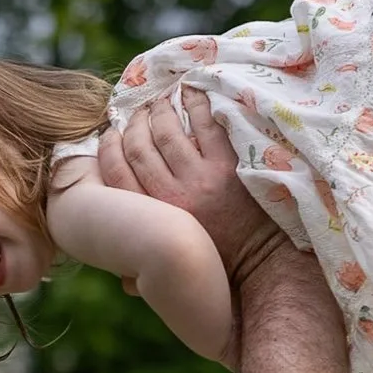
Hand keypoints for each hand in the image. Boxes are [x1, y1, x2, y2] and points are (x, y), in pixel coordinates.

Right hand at [98, 89, 285, 284]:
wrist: (263, 263)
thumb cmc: (217, 267)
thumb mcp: (170, 274)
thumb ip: (142, 275)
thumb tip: (123, 279)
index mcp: (154, 218)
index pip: (117, 173)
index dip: (109, 147)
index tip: (111, 133)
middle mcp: (172, 196)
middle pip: (139, 148)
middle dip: (133, 124)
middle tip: (137, 111)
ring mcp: (200, 178)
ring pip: (168, 133)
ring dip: (159, 111)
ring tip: (159, 101)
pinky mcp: (228, 167)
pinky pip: (206, 126)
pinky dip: (196, 106)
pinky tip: (190, 93)